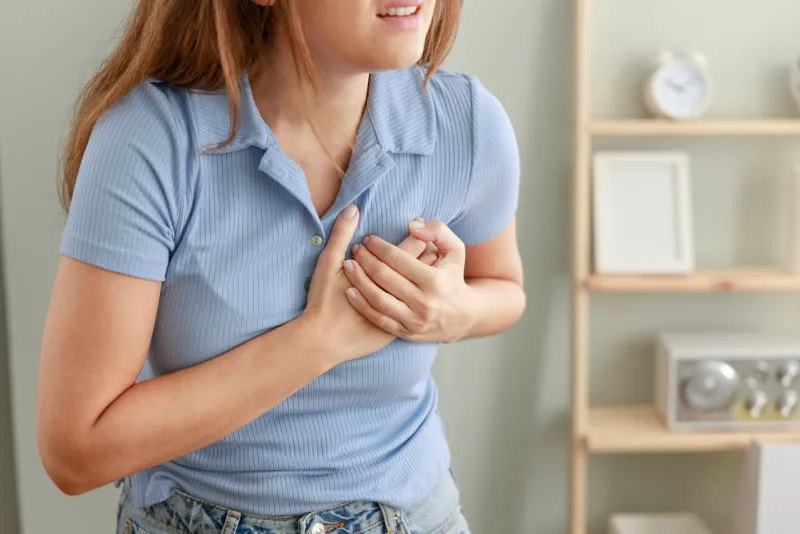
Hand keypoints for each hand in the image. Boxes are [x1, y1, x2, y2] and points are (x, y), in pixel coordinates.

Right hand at [300, 207, 434, 364]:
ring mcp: (403, 316)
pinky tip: (422, 283)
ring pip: (423, 287)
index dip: (414, 236)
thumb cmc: (323, 300)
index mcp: (383, 276)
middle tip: (429, 238)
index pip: (406, 251)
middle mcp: (399, 297)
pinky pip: (419, 305)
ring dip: (428, 270)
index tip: (415, 225)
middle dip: (427, 250)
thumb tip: (353, 209)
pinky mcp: (400, 330)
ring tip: (432, 255)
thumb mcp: (329, 264)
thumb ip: (341, 234)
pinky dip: (422, 292)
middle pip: (419, 267)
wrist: (321, 342)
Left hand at [343, 220, 475, 343]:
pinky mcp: (406, 333)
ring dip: (359, 280)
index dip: (379, 247)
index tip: (368, 239)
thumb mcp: (455, 250)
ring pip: (378, 299)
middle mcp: (424, 302)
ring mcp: (414, 320)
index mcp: (435, 280)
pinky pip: (378, 318)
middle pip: (384, 277)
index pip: (398, 259)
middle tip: (355, 249)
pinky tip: (350, 291)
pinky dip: (361, 305)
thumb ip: (437, 230)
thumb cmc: (453, 277)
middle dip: (365, 260)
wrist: (463, 318)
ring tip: (348, 266)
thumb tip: (412, 225)